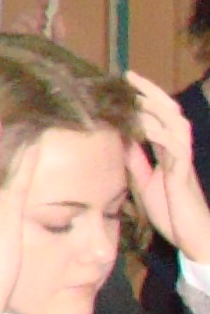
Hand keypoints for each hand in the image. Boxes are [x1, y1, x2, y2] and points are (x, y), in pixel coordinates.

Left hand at [125, 72, 209, 269]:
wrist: (192, 237)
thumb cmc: (171, 210)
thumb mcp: (144, 182)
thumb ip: (135, 161)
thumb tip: (119, 138)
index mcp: (167, 151)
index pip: (158, 117)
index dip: (143, 98)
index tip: (124, 82)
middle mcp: (178, 151)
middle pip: (170, 112)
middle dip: (151, 92)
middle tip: (129, 76)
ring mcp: (183, 161)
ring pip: (177, 124)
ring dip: (157, 108)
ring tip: (137, 96)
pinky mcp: (184, 175)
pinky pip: (177, 148)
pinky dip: (161, 135)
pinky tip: (145, 129)